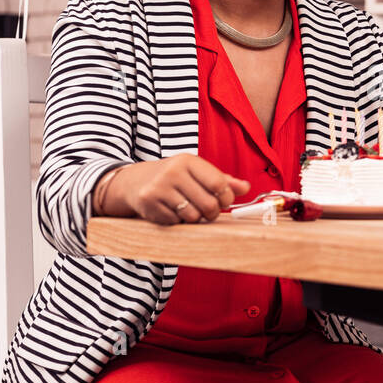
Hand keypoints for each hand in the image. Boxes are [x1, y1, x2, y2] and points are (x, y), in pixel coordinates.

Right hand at [97, 155, 249, 224]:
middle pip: (208, 204)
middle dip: (212, 212)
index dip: (227, 197)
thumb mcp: (197, 173)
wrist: (135, 181)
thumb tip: (246, 187)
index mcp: (188, 161)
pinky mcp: (149, 204)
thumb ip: (223, 180)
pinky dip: (177, 221)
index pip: (219, 184)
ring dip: (194, 218)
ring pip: (193, 216)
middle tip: (208, 210)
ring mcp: (159, 188)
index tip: (224, 201)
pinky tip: (171, 210)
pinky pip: (175, 222)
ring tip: (188, 209)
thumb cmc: (175, 178)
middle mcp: (173, 172)